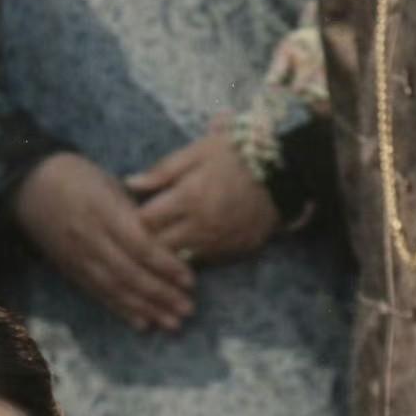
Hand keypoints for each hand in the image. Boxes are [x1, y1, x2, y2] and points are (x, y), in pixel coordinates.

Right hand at [12, 152, 194, 331]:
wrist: (31, 187)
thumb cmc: (78, 178)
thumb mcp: (109, 183)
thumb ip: (136, 210)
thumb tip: (168, 235)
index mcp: (103, 212)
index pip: (140, 246)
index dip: (167, 266)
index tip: (190, 280)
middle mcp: (90, 239)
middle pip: (131, 274)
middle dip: (161, 295)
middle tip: (188, 309)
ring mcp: (79, 259)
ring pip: (117, 289)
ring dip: (147, 309)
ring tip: (172, 323)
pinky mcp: (72, 272)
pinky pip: (99, 294)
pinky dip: (122, 310)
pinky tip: (142, 323)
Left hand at [127, 125, 280, 265]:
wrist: (285, 172)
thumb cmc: (237, 155)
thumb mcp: (198, 152)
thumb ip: (163, 171)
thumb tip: (130, 183)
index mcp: (189, 197)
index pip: (144, 221)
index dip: (136, 217)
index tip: (135, 211)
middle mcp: (201, 226)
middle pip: (157, 246)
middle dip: (147, 240)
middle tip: (144, 231)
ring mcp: (218, 244)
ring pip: (177, 261)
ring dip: (167, 253)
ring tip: (163, 241)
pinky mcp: (233, 254)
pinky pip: (202, 263)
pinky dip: (191, 256)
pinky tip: (189, 244)